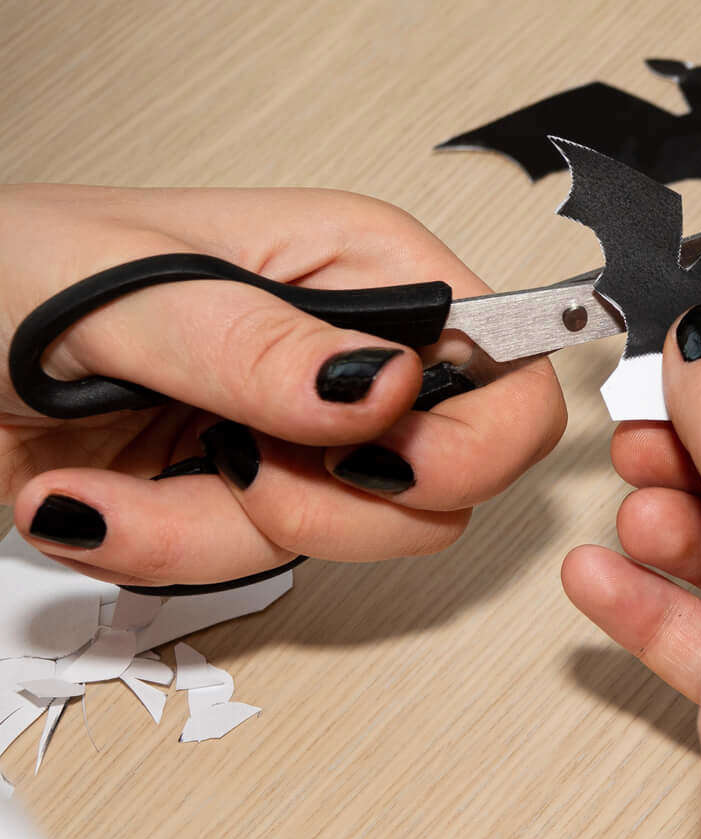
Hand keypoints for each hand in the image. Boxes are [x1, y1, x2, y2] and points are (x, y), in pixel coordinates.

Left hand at [1, 183, 566, 585]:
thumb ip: (254, 345)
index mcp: (363, 269)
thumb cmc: (5, 267)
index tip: (385, 455)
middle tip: (240, 462)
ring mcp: (300, 439)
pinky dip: (154, 549)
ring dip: (214, 531)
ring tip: (113, 474)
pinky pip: (244, 570)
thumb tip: (383, 386)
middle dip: (333, 504)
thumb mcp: (125, 288)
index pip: (511, 364)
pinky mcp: (235, 502)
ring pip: (348, 544)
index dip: (480, 433)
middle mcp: (352, 359)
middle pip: (454, 483)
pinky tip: (88, 494)